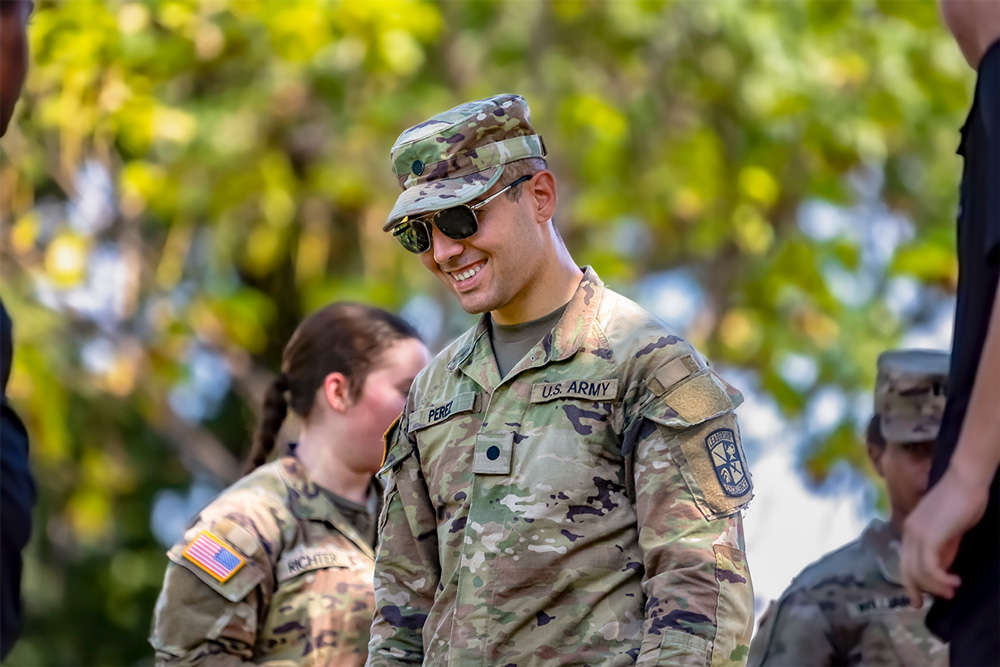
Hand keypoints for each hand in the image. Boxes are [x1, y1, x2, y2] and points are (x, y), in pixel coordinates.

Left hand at [901, 464, 989, 606]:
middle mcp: (908, 532)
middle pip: (906, 569)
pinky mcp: (929, 536)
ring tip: (952, 591)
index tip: (918, 598)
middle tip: (926, 605)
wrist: (965, 481)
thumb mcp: (950, 531)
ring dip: (935, 586)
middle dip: (915, 590)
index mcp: (910, 529)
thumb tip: (941, 568)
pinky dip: (941, 579)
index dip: (910, 582)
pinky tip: (954, 581)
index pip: (904, 561)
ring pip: (918, 571)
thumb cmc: (962, 502)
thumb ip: (943, 548)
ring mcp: (916, 534)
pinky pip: (928, 567)